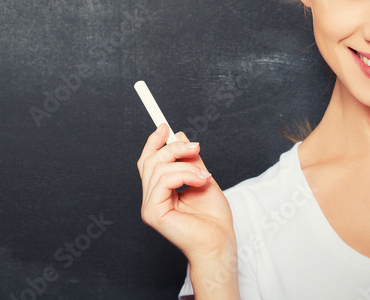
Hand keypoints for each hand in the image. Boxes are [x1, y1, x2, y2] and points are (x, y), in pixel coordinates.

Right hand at [137, 124, 235, 263]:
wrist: (220, 243)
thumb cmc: (214, 219)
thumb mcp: (202, 178)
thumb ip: (190, 160)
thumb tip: (179, 136)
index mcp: (160, 192)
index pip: (148, 162)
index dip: (153, 142)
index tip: (165, 126)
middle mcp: (152, 198)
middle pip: (150, 161)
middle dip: (173, 148)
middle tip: (195, 146)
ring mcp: (149, 206)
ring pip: (159, 169)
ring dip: (186, 166)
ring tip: (205, 176)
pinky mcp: (152, 213)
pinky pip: (163, 181)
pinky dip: (184, 175)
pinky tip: (200, 181)